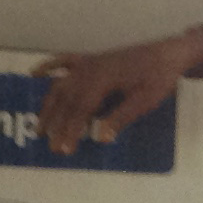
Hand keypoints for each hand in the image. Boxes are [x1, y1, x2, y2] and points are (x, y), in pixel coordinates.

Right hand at [34, 35, 199, 153]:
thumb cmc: (159, 78)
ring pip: (61, 85)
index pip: (80, 109)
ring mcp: (89, 62)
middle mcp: (91, 69)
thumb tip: (101, 138)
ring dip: (48, 106)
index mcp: (103, 80)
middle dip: (57, 125)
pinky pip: (64, 61)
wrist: (168, 53)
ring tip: (40, 127)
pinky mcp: (92, 59)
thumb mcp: (144, 102)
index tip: (63, 149)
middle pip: (67, 100)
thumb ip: (121, 118)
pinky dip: (48, 66)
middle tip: (52, 147)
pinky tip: (34, 74)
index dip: (70, 130)